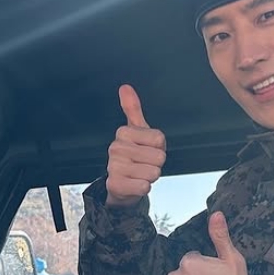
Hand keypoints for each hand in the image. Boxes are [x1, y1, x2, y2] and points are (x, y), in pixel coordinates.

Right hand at [105, 84, 166, 207]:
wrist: (122, 184)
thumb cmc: (134, 155)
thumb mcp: (137, 130)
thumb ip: (132, 109)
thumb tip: (125, 87)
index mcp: (123, 133)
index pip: (159, 139)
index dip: (159, 146)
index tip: (148, 148)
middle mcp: (116, 148)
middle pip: (159, 157)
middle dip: (156, 163)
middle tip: (144, 163)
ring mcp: (114, 167)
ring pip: (153, 172)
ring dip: (150, 176)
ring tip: (139, 173)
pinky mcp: (115, 185)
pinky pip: (143, 187)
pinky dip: (144, 187)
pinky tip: (135, 184)